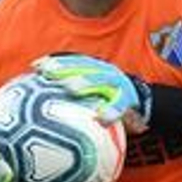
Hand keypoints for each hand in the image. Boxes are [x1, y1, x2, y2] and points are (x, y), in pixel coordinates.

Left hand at [32, 53, 149, 125]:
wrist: (145, 104)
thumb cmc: (111, 101)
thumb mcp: (93, 93)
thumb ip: (72, 94)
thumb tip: (41, 103)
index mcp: (94, 69)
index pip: (72, 62)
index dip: (54, 62)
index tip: (35, 66)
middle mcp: (104, 73)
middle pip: (82, 68)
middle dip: (65, 69)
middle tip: (49, 73)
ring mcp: (117, 85)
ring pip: (100, 81)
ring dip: (86, 83)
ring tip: (72, 88)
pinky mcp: (129, 99)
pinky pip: (120, 105)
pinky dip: (111, 111)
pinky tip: (102, 119)